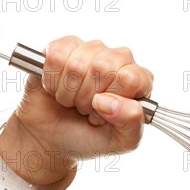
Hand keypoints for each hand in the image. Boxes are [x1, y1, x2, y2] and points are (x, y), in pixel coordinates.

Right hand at [0, 35, 153, 189]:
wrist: (51, 139)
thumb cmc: (88, 139)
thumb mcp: (120, 142)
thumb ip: (130, 124)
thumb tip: (113, 102)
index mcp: (138, 81)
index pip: (129, 78)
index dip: (111, 100)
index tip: (101, 113)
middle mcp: (118, 60)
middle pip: (102, 67)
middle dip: (86, 98)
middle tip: (85, 109)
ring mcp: (91, 50)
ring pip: (77, 64)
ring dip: (68, 92)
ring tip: (72, 102)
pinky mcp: (63, 48)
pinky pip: (56, 56)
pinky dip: (51, 80)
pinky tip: (57, 89)